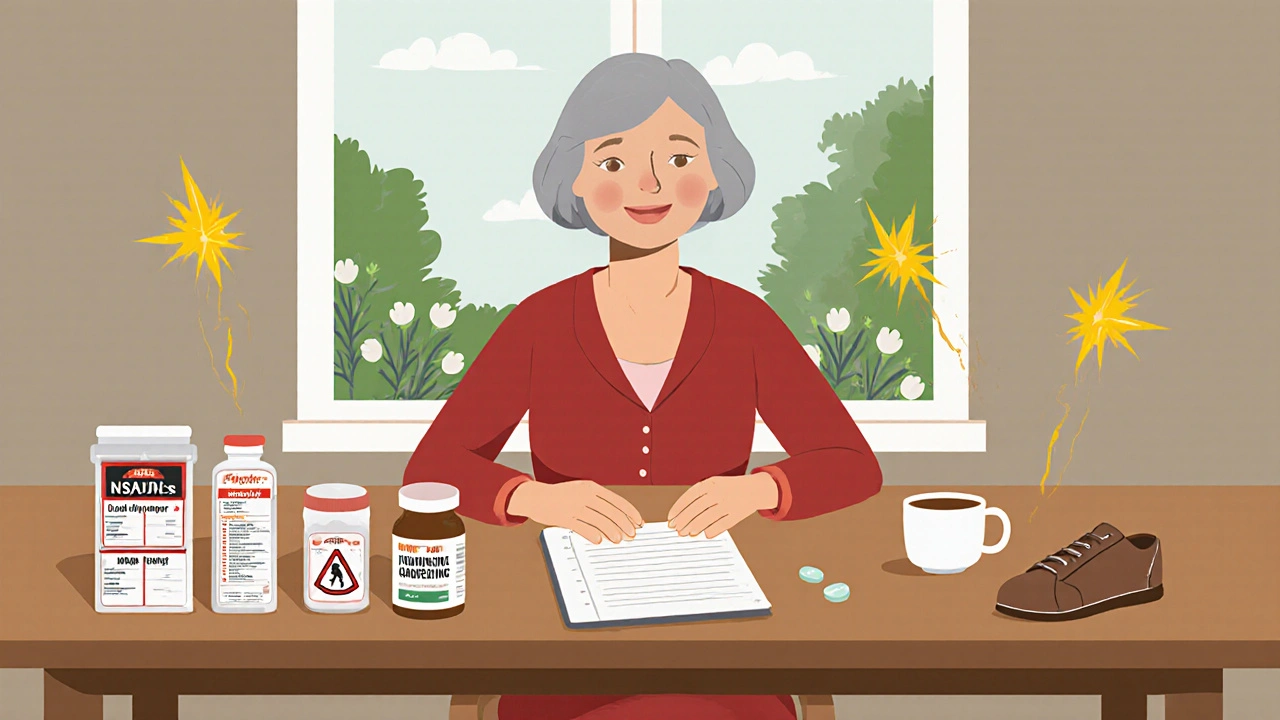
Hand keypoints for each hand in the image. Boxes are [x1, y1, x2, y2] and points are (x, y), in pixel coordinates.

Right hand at [507, 479, 642, 543]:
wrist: (537, 496)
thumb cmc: (561, 496)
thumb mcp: (581, 490)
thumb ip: (598, 500)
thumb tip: (617, 516)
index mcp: (592, 487)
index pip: (617, 500)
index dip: (630, 513)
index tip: (638, 522)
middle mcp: (585, 495)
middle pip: (611, 512)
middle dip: (624, 525)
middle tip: (631, 535)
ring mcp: (574, 506)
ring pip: (599, 520)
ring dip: (612, 532)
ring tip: (618, 539)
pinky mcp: (564, 517)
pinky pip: (582, 527)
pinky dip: (593, 535)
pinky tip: (599, 541)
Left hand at [667, 472, 779, 538]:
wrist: (756, 488)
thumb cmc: (730, 488)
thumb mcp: (714, 484)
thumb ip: (699, 496)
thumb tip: (681, 514)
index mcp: (710, 483)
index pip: (689, 496)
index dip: (678, 509)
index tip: (670, 519)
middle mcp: (719, 492)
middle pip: (696, 508)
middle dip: (684, 521)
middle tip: (677, 530)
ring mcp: (729, 503)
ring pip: (707, 517)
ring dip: (695, 527)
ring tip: (687, 533)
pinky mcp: (738, 513)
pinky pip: (723, 524)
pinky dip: (713, 530)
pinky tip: (705, 535)